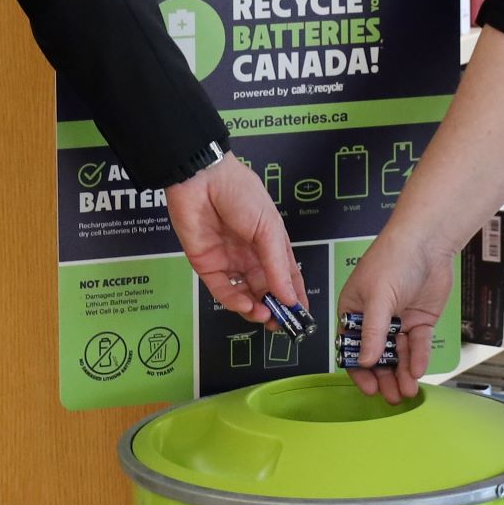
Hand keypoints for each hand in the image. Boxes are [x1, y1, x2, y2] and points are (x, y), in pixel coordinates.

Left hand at [168, 155, 304, 326]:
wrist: (201, 179)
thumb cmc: (241, 194)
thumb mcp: (269, 229)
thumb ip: (277, 266)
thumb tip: (290, 297)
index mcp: (271, 244)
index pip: (286, 277)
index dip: (294, 297)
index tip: (302, 317)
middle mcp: (250, 256)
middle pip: (265, 291)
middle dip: (274, 309)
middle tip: (281, 325)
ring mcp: (229, 262)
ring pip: (244, 295)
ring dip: (255, 309)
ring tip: (264, 316)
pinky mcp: (206, 265)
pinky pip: (222, 290)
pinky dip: (234, 301)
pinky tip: (246, 305)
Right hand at [333, 227, 451, 402]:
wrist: (428, 243)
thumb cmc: (393, 259)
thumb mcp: (377, 297)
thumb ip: (372, 332)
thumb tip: (365, 361)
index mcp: (353, 311)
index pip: (351, 347)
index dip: (358, 369)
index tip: (369, 387)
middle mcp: (374, 320)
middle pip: (376, 356)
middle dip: (384, 377)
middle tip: (391, 396)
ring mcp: (398, 321)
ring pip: (398, 354)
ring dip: (402, 372)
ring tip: (407, 390)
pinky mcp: (419, 321)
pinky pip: (417, 345)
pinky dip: (418, 358)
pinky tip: (418, 370)